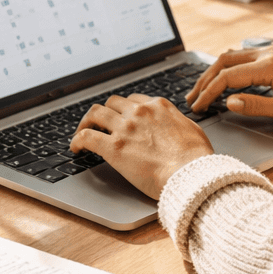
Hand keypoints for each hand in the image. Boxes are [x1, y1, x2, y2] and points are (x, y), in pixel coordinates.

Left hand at [69, 94, 214, 199]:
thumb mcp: (192, 129)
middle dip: (104, 113)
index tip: (120, 118)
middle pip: (112, 103)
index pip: (133, 100)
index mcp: (158, 106)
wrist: (191, 173)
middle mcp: (139, 112)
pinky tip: (75, 148)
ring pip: (95, 114)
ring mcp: (125, 128)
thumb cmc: (196, 157)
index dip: (123, 109)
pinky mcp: (114, 147)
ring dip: (86, 122)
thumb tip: (175, 125)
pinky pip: (86, 136)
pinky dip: (77, 140)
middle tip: (99, 125)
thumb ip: (177, 123)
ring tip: (82, 132)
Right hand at [187, 46, 272, 126]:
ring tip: (203, 90)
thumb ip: (255, 105)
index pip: (228, 77)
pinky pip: (245, 57)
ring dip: (216, 72)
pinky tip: (225, 80)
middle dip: (205, 79)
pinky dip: (229, 68)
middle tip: (192, 98)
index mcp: (270, 66)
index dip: (208, 93)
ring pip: (234, 56)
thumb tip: (228, 102)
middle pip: (225, 61)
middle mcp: (270, 54)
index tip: (198, 107)